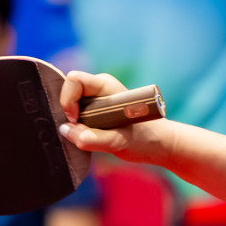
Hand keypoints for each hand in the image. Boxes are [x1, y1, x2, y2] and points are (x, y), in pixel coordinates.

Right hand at [58, 70, 172, 163]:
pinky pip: (75, 117)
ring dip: (75, 124)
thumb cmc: (146, 139)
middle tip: (85, 132)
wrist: (159, 145)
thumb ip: (92, 139)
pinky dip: (77, 129)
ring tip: (94, 137)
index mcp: (106, 87)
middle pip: (68, 94)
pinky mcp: (94, 114)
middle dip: (70, 114)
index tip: (76, 120)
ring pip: (70, 107)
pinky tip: (91, 139)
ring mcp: (96, 102)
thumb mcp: (120, 142)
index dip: (68, 99)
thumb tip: (66, 130)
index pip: (74, 80)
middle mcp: (99, 90)